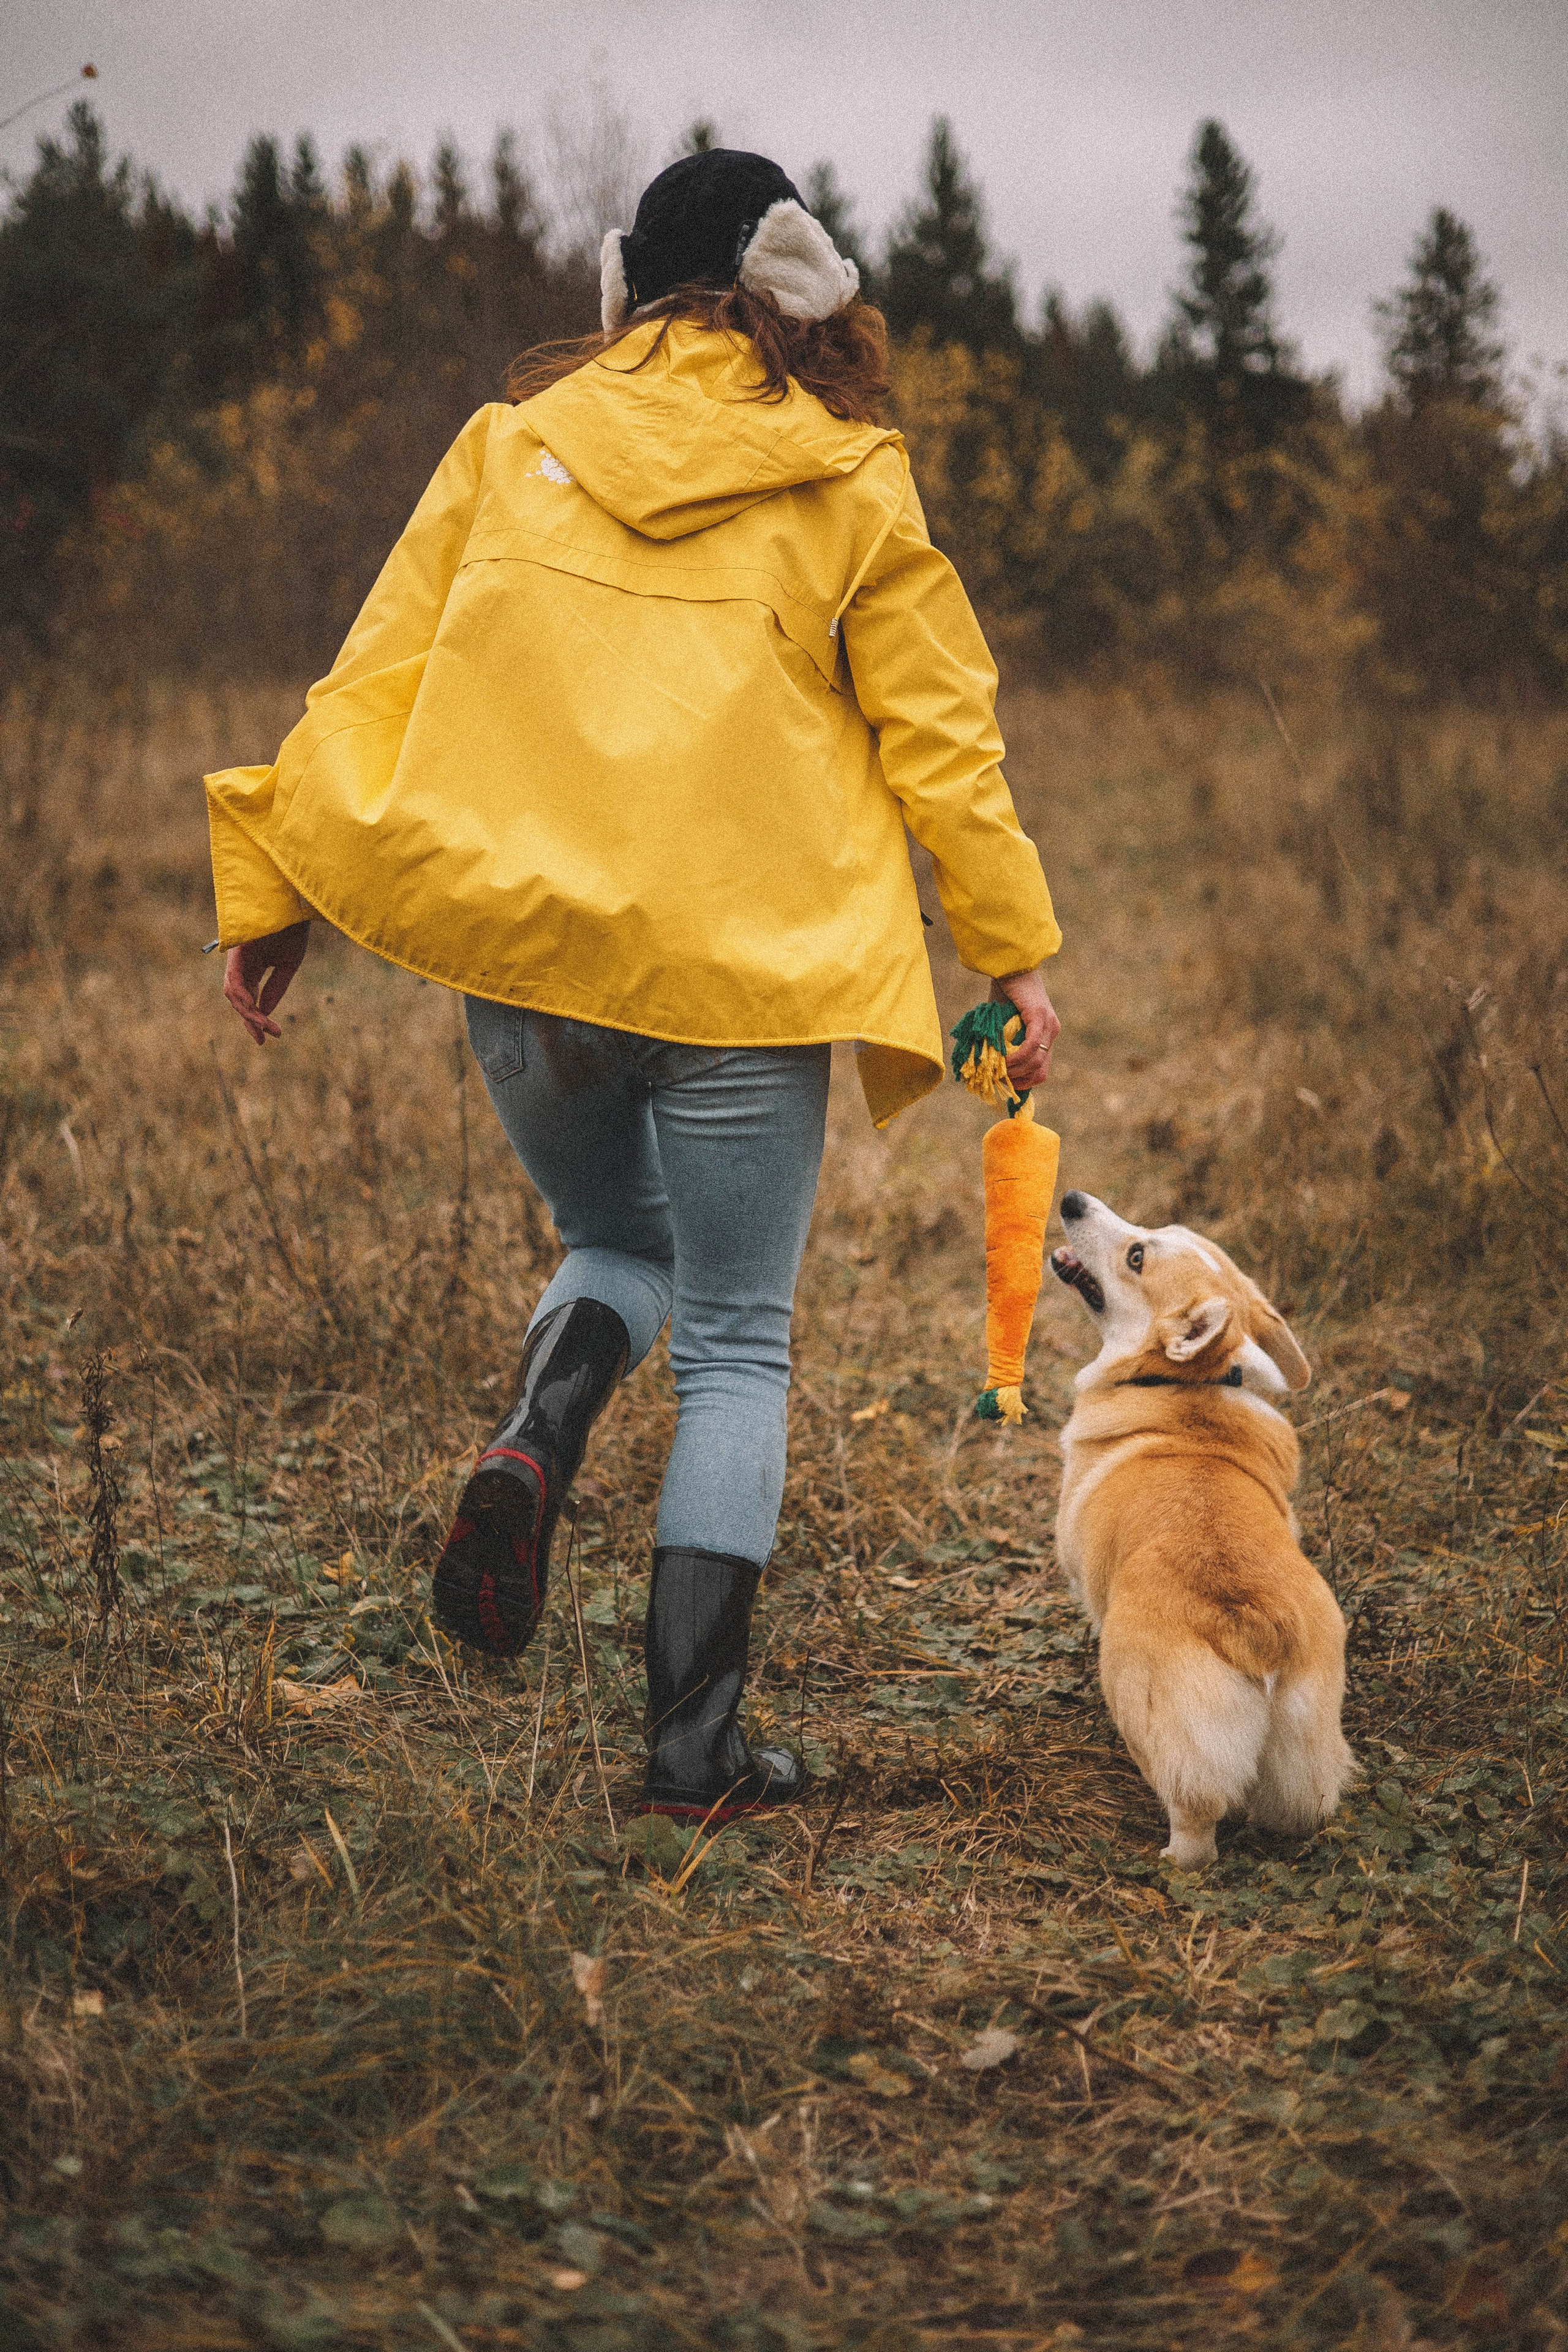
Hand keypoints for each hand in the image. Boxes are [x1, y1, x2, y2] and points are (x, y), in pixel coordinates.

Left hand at [223, 922, 309, 1045]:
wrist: (294, 905)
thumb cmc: (293, 930)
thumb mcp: (288, 965)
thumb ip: (276, 988)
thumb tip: (264, 1011)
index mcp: (253, 969)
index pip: (249, 999)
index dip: (256, 1019)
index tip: (266, 1039)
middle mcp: (242, 966)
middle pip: (239, 1000)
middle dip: (250, 1021)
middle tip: (262, 1039)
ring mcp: (236, 959)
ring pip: (234, 994)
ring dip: (248, 1012)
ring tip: (264, 1025)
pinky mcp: (236, 952)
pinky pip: (234, 979)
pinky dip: (243, 996)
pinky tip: (254, 1007)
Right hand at [990, 967, 1059, 1090]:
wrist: (1010, 965)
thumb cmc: (1005, 991)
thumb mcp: (1004, 1023)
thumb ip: (1003, 1041)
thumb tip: (990, 1065)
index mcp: (1047, 1033)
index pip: (1042, 1069)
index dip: (1025, 1082)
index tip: (1007, 1084)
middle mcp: (1052, 1031)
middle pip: (1041, 1071)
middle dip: (1020, 1081)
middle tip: (1000, 1080)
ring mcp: (1049, 1024)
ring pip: (1037, 1062)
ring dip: (1016, 1071)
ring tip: (998, 1071)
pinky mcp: (1040, 1017)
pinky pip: (1031, 1046)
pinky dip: (1017, 1058)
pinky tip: (1004, 1061)